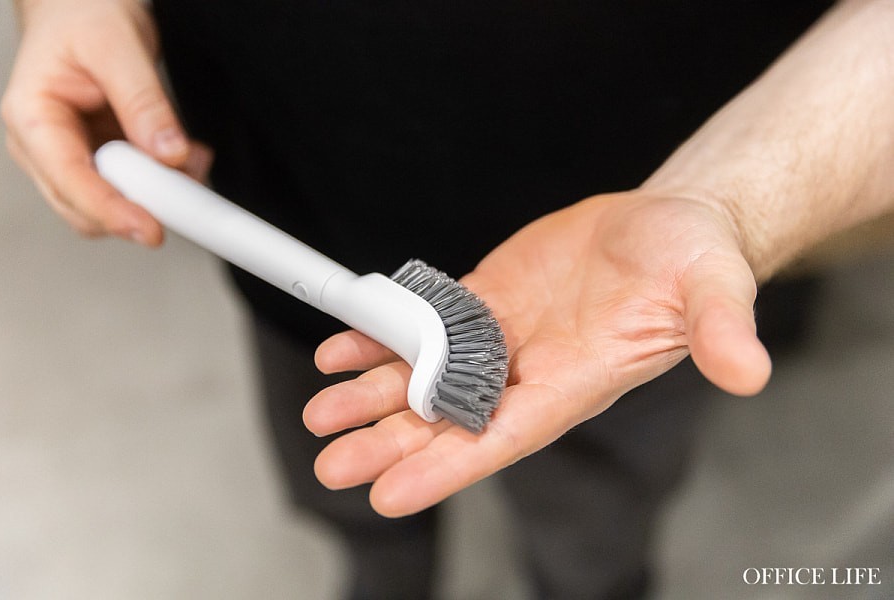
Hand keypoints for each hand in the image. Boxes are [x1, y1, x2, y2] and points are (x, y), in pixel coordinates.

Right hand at [0, 0, 210, 244]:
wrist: (82, 8)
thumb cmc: (83, 16)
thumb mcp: (117, 48)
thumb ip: (144, 103)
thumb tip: (169, 154)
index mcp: (33, 118)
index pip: (69, 182)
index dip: (112, 211)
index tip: (152, 230)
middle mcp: (45, 148)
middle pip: (87, 209)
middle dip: (140, 207)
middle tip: (189, 193)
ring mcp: (72, 158)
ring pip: (115, 205)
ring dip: (158, 193)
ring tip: (190, 159)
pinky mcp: (101, 161)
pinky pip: (136, 188)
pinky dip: (166, 180)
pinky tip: (183, 156)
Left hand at [303, 192, 770, 516]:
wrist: (665, 227)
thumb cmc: (694, 261)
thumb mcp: (715, 288)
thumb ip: (723, 331)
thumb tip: (749, 371)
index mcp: (575, 382)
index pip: (502, 438)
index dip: (446, 467)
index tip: (388, 493)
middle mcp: (530, 370)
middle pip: (448, 419)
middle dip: (388, 442)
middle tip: (330, 464)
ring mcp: (503, 336)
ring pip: (426, 376)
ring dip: (371, 394)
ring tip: (319, 414)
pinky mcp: (486, 298)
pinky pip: (425, 323)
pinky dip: (384, 335)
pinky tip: (343, 345)